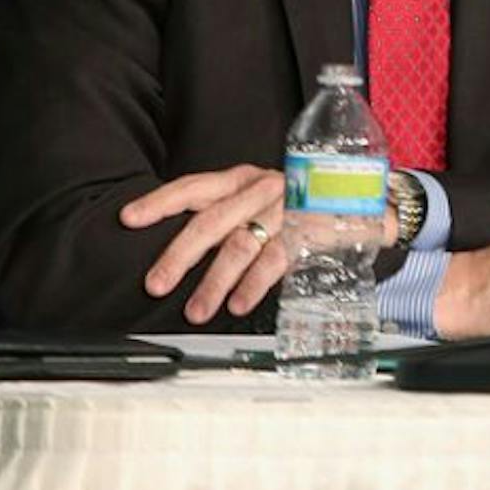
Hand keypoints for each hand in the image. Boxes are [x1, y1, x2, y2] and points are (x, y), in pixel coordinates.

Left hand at [121, 165, 297, 323]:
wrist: (360, 202)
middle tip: (156, 284)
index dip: (160, 202)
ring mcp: (286, 211)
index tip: (129, 219)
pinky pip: (274, 261)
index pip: (193, 186)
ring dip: (214, 282)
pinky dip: (253, 285)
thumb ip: (223, 216)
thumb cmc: (298, 205)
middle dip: (179, 255)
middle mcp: (260, 190)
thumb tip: (177, 250)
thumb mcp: (257, 200)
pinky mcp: (308, 233)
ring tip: (196, 311)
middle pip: (211, 221)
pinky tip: (238, 305)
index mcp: (241, 179)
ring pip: (240, 245)